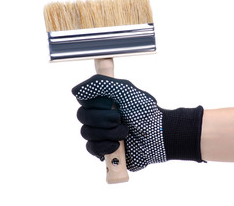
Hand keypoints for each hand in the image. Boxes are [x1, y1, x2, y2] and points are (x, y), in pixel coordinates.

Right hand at [72, 74, 203, 170]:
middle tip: (119, 118)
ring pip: (86, 132)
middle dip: (102, 119)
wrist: (157, 134)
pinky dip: (104, 146)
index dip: (94, 103)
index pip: (82, 99)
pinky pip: (91, 148)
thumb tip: (75, 91)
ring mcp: (100, 132)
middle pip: (81, 116)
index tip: (110, 103)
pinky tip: (118, 145)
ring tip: (125, 132)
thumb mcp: (124, 89)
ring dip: (108, 132)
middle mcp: (99, 115)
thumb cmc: (144, 110)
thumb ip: (99, 84)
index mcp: (103, 100)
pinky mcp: (103, 149)